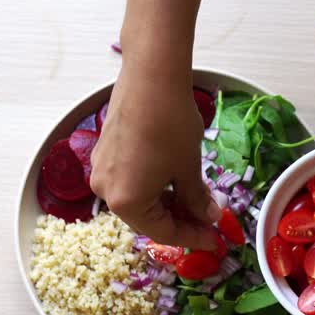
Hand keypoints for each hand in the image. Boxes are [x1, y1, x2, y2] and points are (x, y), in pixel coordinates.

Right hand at [90, 63, 220, 249]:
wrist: (151, 75)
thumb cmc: (171, 124)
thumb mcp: (189, 168)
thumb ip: (196, 200)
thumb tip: (208, 217)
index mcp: (126, 202)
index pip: (163, 232)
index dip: (192, 238)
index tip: (214, 239)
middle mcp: (105, 190)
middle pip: (146, 218)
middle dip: (179, 220)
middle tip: (207, 219)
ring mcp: (101, 169)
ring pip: (137, 198)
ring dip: (166, 203)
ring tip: (195, 198)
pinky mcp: (104, 151)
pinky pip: (129, 180)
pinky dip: (152, 185)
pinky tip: (173, 178)